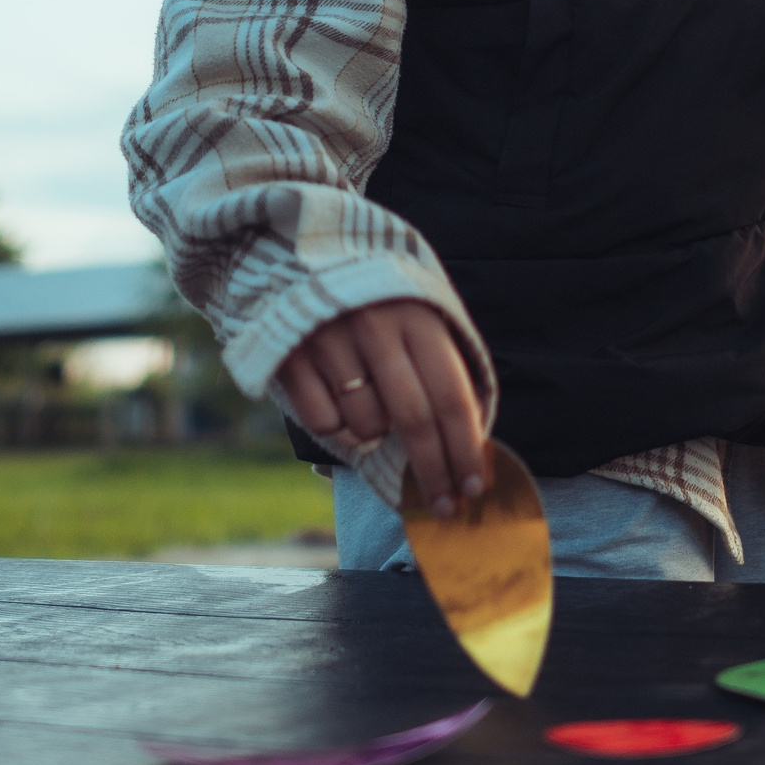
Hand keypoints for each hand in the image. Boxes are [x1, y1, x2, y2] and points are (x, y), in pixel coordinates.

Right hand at [275, 300, 486, 514]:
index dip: (466, 450)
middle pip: (416, 420)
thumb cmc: (377, 304)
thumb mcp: (419, 319)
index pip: (453, 397)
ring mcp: (331, 340)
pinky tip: (331, 393)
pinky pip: (324, 422)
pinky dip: (333, 422)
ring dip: (374, 433)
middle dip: (433, 472)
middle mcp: (377, 327)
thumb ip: (444, 370)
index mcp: (419, 318)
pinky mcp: (290, 355)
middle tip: (442, 505)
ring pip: (367, 425)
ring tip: (368, 403)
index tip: (474, 488)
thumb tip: (470, 443)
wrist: (301, 259)